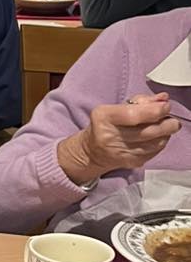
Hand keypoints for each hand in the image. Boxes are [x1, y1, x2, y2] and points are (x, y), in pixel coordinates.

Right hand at [57, 93, 179, 184]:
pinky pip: (154, 151)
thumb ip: (141, 101)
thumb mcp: (116, 107)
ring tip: (164, 126)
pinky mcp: (130, 162)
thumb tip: (162, 99)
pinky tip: (156, 137)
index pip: (133, 115)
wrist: (92, 151)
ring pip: (155, 142)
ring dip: (165, 133)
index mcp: (103, 117)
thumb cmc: (106, 125)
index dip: (155, 110)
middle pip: (148, 131)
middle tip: (170, 119)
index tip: (166, 106)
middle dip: (167, 123)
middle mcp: (109, 136)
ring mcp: (120, 152)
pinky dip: (160, 142)